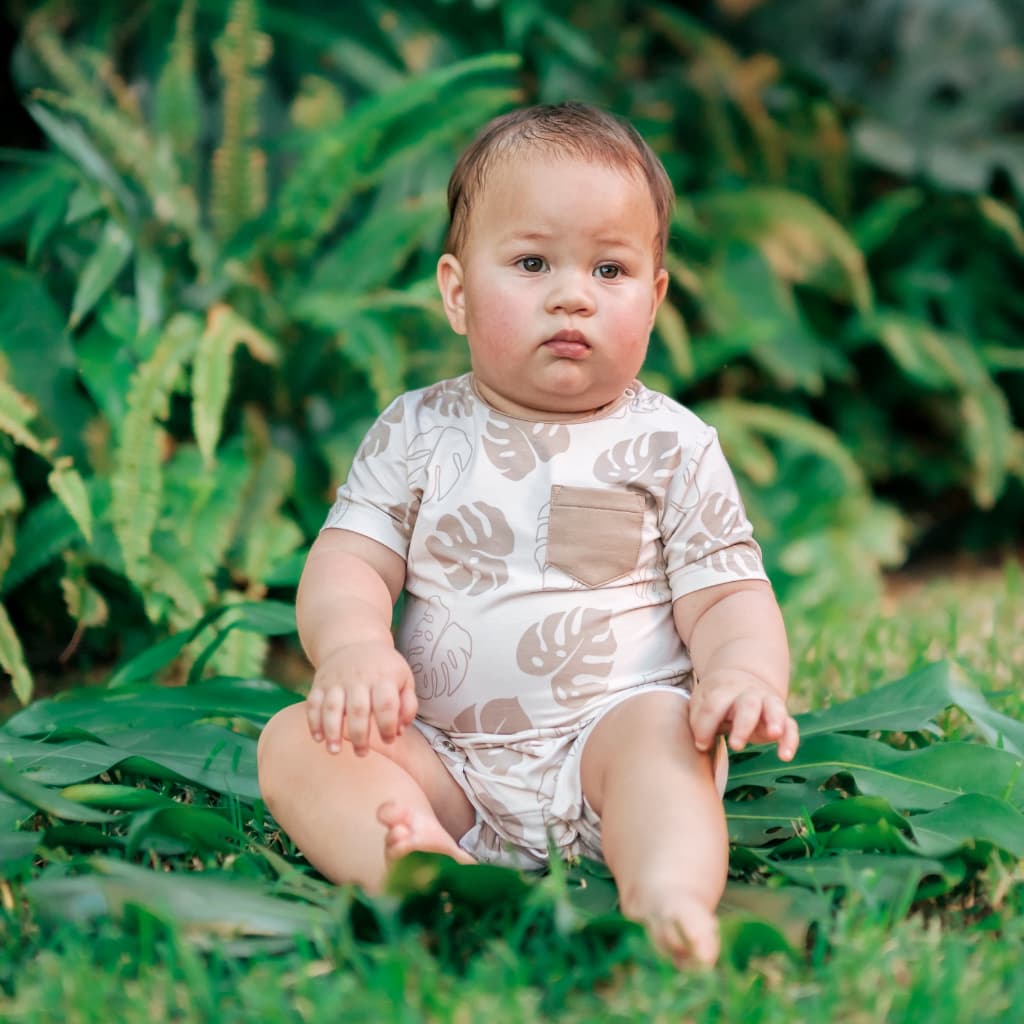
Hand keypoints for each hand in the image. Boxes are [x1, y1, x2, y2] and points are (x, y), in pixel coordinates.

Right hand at [305, 641, 417, 756]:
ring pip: (332, 707)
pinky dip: (313, 721)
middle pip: (358, 710)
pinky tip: (318, 738)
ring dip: (332, 731)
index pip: (386, 705)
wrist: (355, 640)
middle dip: (359, 736)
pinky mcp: (320, 683)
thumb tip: (399, 731)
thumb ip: (407, 705)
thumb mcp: (404, 678)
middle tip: (362, 754)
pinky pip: (313, 702)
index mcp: (384, 677)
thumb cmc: (384, 668)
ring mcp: (337, 680)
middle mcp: (359, 678)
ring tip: (334, 751)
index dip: (387, 726)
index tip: (389, 739)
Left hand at [688, 669, 798, 761]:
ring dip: (775, 721)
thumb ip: (699, 720)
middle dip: (742, 725)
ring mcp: (767, 702)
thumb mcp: (701, 702)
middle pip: (747, 704)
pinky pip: (791, 725)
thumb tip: (702, 745)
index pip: (714, 706)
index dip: (705, 727)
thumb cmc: (716, 697)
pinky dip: (790, 739)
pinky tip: (785, 756)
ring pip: (774, 708)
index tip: (701, 745)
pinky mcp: (782, 716)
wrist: (741, 678)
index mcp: (724, 689)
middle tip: (735, 746)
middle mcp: (748, 693)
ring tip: (774, 735)